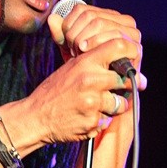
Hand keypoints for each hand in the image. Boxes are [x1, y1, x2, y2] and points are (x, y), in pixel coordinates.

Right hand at [28, 4, 146, 142]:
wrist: (35, 117)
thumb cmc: (53, 91)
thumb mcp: (70, 67)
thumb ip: (94, 60)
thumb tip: (121, 53)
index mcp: (85, 63)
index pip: (118, 46)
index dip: (130, 52)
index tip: (131, 59)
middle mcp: (91, 80)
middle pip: (125, 78)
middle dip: (123, 86)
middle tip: (113, 89)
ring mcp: (93, 102)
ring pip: (121, 103)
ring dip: (113, 106)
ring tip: (96, 105)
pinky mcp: (93, 121)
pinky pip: (109, 120)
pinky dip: (101, 120)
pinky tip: (86, 116)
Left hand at [48, 2, 145, 87]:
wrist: (98, 89)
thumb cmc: (84, 67)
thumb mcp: (69, 49)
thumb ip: (60, 33)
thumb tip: (52, 18)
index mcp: (109, 16)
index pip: (83, 10)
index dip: (69, 26)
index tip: (66, 43)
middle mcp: (126, 22)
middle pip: (92, 17)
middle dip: (78, 36)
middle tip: (74, 52)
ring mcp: (133, 34)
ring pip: (100, 24)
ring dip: (86, 41)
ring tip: (81, 55)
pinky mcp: (136, 47)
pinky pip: (113, 38)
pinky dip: (98, 46)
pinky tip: (90, 57)